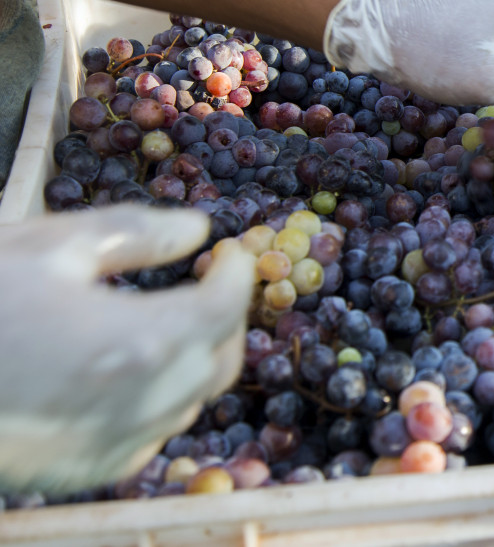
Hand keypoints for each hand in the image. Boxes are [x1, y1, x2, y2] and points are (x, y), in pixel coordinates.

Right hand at [0, 206, 254, 493]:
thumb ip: (134, 235)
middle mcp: (142, 402)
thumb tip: (197, 229)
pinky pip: (150, 435)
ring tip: (169, 319)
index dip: (237, 274)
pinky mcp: (86, 470)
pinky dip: (158, 401)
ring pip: (190, 401)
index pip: (226, 307)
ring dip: (194, 360)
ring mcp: (115, 444)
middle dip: (224, 319)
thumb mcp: (49, 246)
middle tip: (207, 283)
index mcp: (144, 342)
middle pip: (220, 360)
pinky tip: (128, 373)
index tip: (231, 251)